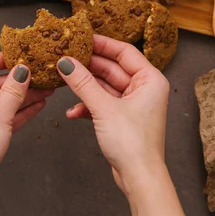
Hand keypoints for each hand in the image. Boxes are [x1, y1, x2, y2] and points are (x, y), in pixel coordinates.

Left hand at [0, 52, 52, 203]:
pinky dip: (20, 111)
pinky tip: (39, 105)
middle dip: (20, 80)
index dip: (3, 58)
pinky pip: (5, 116)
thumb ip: (13, 91)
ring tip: (47, 88)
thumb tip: (23, 70)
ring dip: (24, 96)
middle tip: (42, 74)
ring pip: (3, 100)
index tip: (23, 56)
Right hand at [56, 35, 169, 194]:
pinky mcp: (122, 118)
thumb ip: (83, 83)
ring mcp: (133, 104)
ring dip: (85, 87)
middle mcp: (144, 89)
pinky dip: (88, 106)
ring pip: (105, 86)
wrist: (139, 178)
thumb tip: (66, 62)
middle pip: (112, 68)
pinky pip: (102, 103)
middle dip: (89, 66)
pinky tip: (73, 112)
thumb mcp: (104, 108)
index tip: (82, 38)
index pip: (124, 52)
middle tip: (66, 58)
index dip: (102, 43)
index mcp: (150, 80)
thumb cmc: (133, 144)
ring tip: (65, 81)